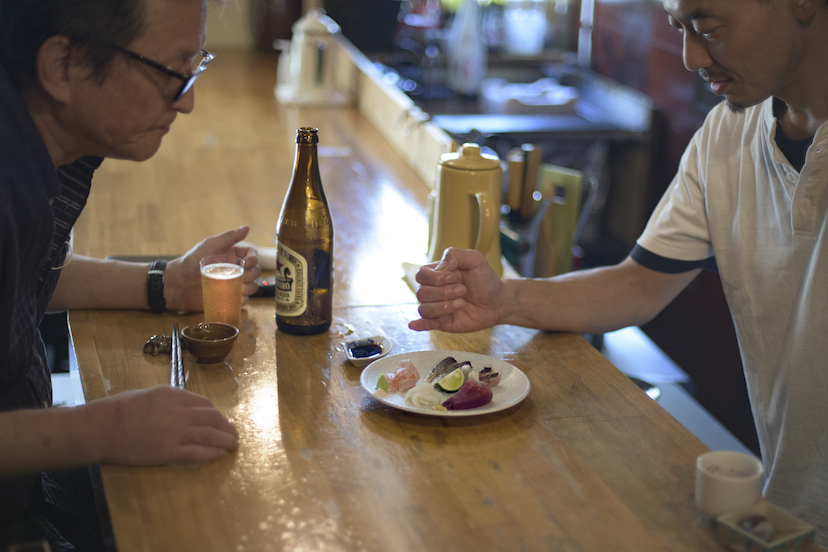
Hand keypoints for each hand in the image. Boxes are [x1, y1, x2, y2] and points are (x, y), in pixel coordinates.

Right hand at [87, 386, 238, 465]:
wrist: (100, 428)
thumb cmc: (119, 409)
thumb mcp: (149, 394)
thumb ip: (171, 400)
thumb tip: (189, 408)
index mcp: (174, 395)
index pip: (205, 404)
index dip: (216, 414)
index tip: (221, 420)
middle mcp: (179, 411)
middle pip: (212, 418)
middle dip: (226, 426)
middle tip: (234, 433)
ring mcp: (175, 432)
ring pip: (210, 435)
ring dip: (225, 440)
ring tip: (233, 444)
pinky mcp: (168, 452)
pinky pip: (197, 452)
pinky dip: (212, 453)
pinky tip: (219, 455)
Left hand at [165, 226, 261, 311]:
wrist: (177, 283)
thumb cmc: (191, 261)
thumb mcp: (210, 245)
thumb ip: (229, 237)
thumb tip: (247, 227)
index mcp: (232, 255)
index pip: (252, 255)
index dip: (254, 259)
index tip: (247, 264)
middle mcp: (234, 269)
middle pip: (256, 271)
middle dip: (251, 275)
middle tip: (240, 277)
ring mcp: (232, 284)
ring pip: (252, 286)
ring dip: (249, 288)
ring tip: (236, 288)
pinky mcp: (228, 297)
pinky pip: (243, 300)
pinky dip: (242, 299)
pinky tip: (234, 297)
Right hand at [408, 248, 501, 332]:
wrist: (498, 300)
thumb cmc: (485, 279)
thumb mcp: (474, 259)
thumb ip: (455, 255)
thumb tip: (438, 268)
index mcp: (436, 274)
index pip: (421, 275)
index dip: (436, 278)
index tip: (455, 277)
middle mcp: (433, 290)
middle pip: (421, 292)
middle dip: (444, 292)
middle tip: (463, 290)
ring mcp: (437, 307)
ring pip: (424, 308)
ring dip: (444, 306)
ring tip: (461, 303)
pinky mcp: (442, 322)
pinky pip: (425, 324)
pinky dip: (419, 324)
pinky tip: (414, 324)